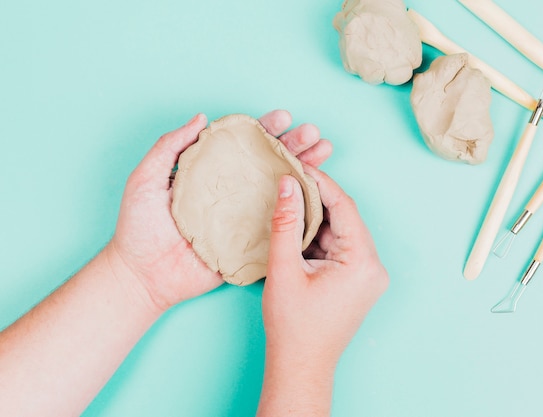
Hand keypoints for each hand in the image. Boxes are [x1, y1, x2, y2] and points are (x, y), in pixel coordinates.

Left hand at [106, 110, 331, 311]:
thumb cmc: (139, 227)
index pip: (243, 144)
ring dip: (305, 170)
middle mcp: (232, 191)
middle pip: (269, 162)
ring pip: (281, 189)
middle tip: (313, 134)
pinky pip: (280, 224)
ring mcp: (244, 217)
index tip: (284, 118)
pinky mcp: (250, 243)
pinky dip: (300, 209)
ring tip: (324, 153)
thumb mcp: (146, 178)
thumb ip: (170, 146)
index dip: (265, 129)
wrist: (143, 275)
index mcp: (210, 172)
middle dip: (294, 146)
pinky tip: (317, 193)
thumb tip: (201, 118)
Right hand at [263, 167, 388, 367]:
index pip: (345, 207)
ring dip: (316, 219)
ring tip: (288, 204)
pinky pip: (340, 247)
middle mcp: (373, 267)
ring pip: (342, 231)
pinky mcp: (358, 281)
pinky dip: (319, 237)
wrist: (300, 365)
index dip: (320, 182)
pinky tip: (297, 230)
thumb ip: (286, 222)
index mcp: (363, 263)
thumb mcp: (284, 269)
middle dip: (316, 200)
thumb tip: (287, 184)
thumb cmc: (293, 326)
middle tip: (289, 181)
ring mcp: (368, 275)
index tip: (298, 166)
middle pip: (345, 218)